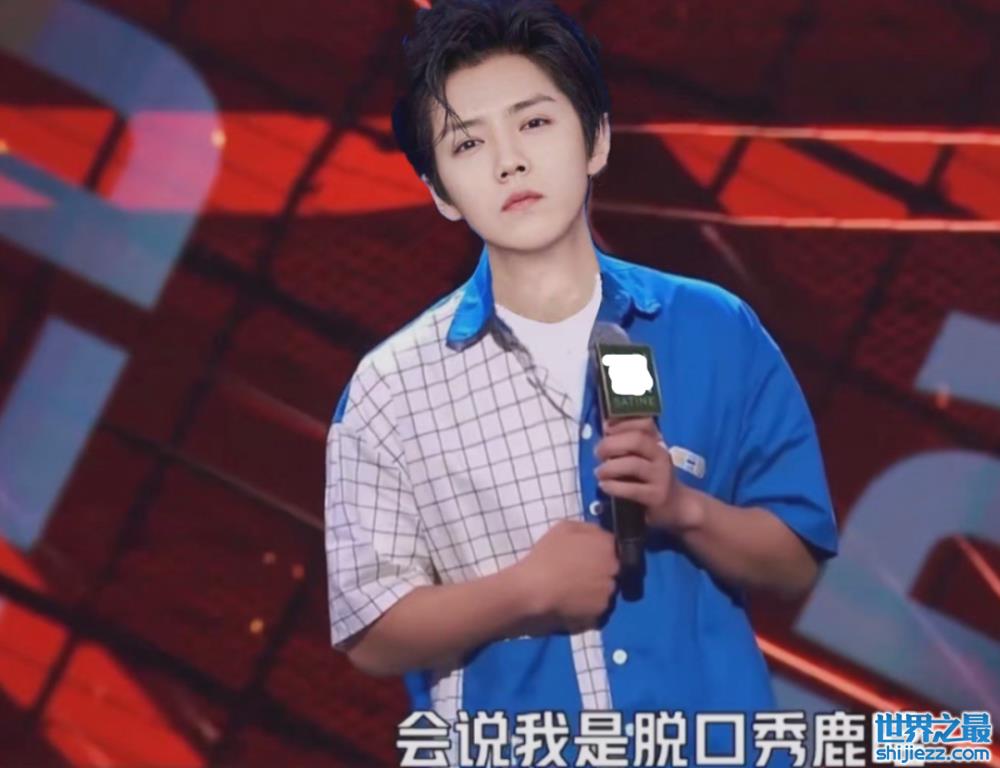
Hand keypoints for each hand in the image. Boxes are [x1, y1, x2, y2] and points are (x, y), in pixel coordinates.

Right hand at [515, 520, 618, 633]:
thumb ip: (587, 528)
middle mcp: (613, 569)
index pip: (611, 545)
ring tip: (572, 590)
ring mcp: (608, 593)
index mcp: (606, 546)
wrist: (533, 591)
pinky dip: (587, 606)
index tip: (584, 555)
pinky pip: (596, 607)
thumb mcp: (563, 527)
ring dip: (594, 589)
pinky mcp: (600, 613)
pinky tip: (571, 603)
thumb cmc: (546, 556)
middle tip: (577, 573)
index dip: (597, 550)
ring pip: (605, 589)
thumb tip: (597, 534)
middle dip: (599, 569)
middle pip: (611, 568)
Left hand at [593, 417, 703, 533]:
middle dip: (612, 444)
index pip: (645, 424)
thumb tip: (605, 427)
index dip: (623, 423)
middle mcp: (661, 456)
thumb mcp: (644, 458)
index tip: (605, 428)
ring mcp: (661, 476)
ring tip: (599, 472)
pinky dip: (614, 486)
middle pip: (637, 441)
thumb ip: (627, 444)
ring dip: (610, 467)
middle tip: (598, 453)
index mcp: (657, 443)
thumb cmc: (651, 478)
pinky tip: (604, 486)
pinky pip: (632, 489)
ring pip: (633, 464)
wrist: (675, 506)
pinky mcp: (657, 496)